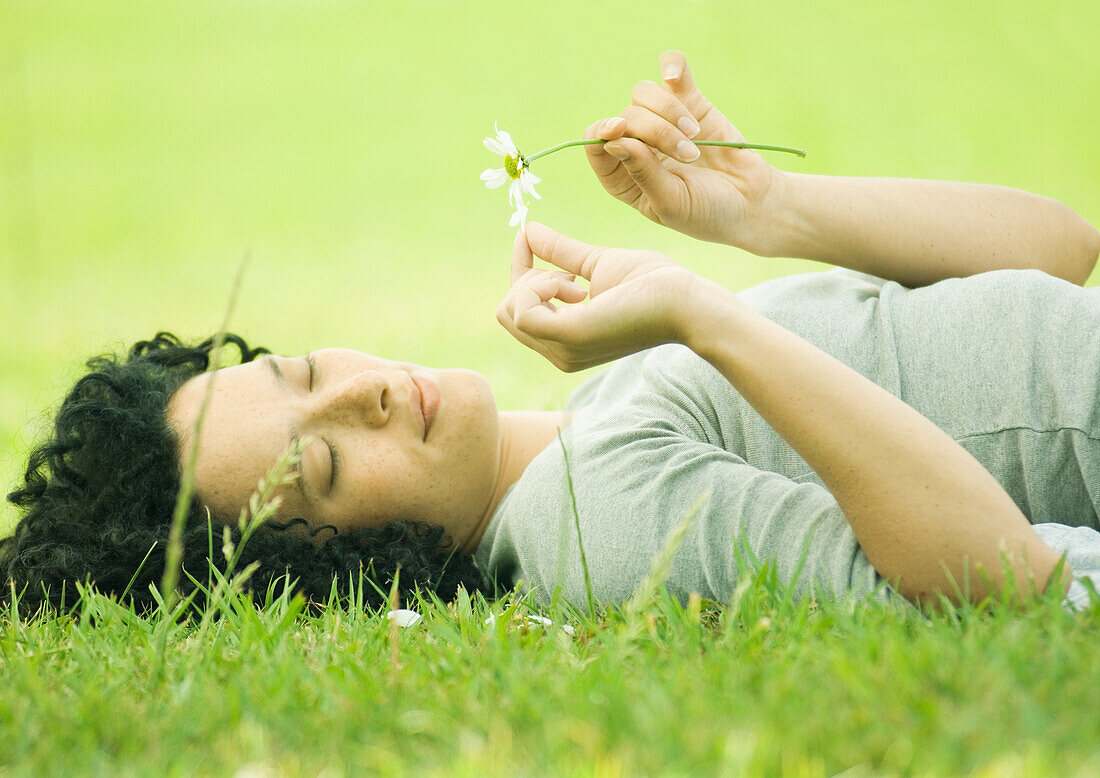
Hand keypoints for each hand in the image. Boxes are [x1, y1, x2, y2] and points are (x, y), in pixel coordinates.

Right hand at [496, 223, 702, 371]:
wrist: (685, 301)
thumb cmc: (653, 285)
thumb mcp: (597, 264)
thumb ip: (561, 253)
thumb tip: (527, 230)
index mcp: (566, 342)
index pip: (517, 310)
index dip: (518, 271)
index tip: (529, 239)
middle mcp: (560, 354)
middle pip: (506, 312)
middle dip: (528, 280)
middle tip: (572, 275)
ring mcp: (562, 351)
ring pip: (509, 310)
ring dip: (538, 282)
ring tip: (579, 283)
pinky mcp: (568, 338)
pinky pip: (521, 309)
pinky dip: (540, 286)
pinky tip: (576, 286)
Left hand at [585, 50, 778, 247]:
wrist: (752, 203)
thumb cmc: (706, 212)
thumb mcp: (671, 202)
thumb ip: (642, 172)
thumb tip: (613, 140)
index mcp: (622, 177)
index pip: (596, 145)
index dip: (602, 131)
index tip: (618, 128)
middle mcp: (636, 146)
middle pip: (626, 117)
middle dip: (656, 133)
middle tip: (689, 156)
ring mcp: (661, 121)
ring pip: (644, 95)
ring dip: (669, 112)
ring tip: (695, 137)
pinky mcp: (689, 102)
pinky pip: (671, 72)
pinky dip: (671, 66)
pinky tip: (674, 77)